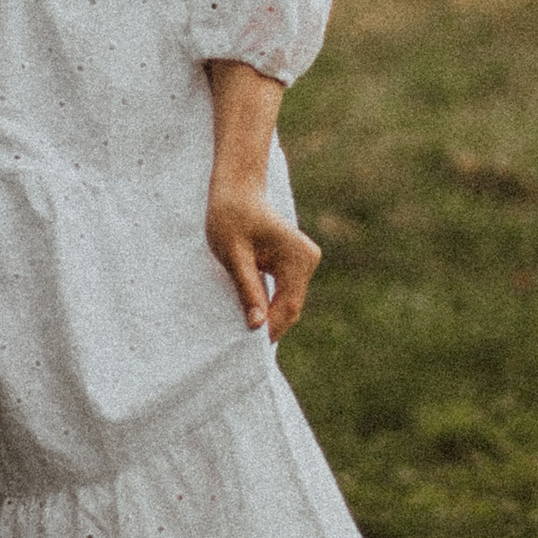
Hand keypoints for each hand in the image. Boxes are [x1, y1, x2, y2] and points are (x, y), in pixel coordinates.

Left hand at [206, 180, 320, 338]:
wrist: (236, 189)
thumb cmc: (230, 216)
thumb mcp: (233, 255)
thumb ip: (248, 289)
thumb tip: (257, 325)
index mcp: (297, 257)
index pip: (288, 306)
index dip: (270, 329)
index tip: (247, 349)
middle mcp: (307, 260)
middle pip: (290, 306)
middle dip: (269, 325)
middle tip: (242, 348)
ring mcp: (303, 261)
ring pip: (287, 301)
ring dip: (269, 316)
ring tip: (244, 333)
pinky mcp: (294, 263)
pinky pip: (283, 292)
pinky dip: (269, 304)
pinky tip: (252, 314)